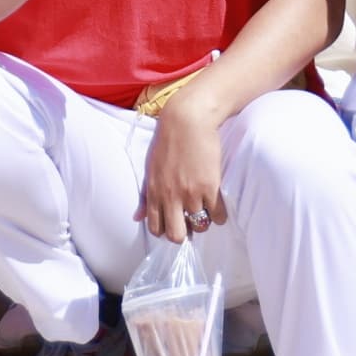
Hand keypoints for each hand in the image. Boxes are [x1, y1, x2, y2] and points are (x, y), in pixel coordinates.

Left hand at [136, 100, 227, 242]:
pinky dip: (219, 214)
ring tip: (205, 208)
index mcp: (154, 191)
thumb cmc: (167, 141)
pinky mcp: (211, 187)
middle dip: (184, 233)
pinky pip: (218, 216)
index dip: (165, 231)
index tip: (173, 222)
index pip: (156, 228)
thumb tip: (136, 217)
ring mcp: (191, 193)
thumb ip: (144, 195)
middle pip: (176, 236)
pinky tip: (217, 203)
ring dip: (203, 220)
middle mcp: (171, 196)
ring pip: (200, 226)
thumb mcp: (150, 168)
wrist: (188, 119)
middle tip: (190, 222)